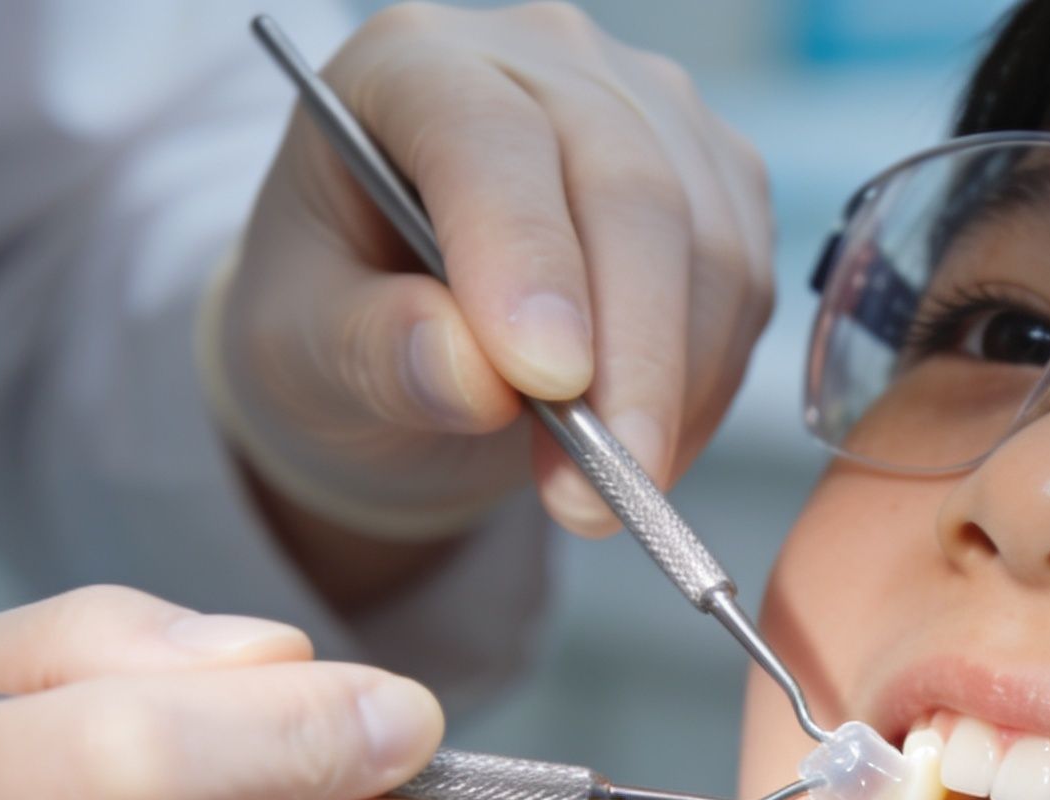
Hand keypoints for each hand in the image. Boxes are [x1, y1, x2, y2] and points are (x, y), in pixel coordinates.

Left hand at [210, 1, 774, 539]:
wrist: (404, 329)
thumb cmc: (339, 316)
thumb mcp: (301, 348)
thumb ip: (370, 349)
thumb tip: (471, 375)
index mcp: (412, 65)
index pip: (489, 136)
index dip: (525, 256)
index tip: (547, 380)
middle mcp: (543, 59)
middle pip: (629, 188)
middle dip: (630, 357)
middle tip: (607, 488)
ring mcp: (648, 109)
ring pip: (711, 245)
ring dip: (675, 389)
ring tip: (605, 491)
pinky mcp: (718, 178)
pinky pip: (748, 286)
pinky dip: (707, 387)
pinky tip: (647, 443)